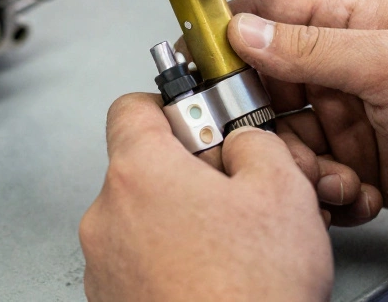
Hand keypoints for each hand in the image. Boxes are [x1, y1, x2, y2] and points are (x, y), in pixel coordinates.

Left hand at [79, 94, 337, 301]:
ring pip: (144, 219)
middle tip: (239, 193)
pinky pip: (141, 264)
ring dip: (184, 222)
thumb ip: (256, 143)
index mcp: (138, 171)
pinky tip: (218, 277)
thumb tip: (244, 142)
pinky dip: (173, 264)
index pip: (134, 105)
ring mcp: (104, 265)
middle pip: (144, 167)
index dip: (175, 105)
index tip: (205, 118)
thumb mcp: (283, 189)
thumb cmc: (251, 291)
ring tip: (235, 245)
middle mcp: (106, 216)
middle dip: (192, 174)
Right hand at [225, 0, 387, 223]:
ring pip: (284, 141)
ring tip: (335, 176)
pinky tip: (357, 192)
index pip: (265, 16)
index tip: (203, 71)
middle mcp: (341, 67)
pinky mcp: (359, 163)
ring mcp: (348, 116)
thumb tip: (244, 32)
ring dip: (300, 167)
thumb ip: (312, 50)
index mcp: (347, 20)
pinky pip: (315, 178)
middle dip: (262, 123)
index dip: (227, 39)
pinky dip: (328, 193)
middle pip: (262, 88)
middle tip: (276, 145)